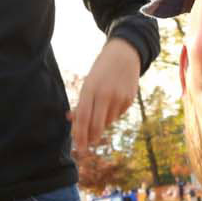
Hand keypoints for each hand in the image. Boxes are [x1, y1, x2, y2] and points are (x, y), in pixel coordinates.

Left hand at [70, 38, 140, 156]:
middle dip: (90, 138)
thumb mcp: (89, 82)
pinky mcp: (129, 100)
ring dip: (101, 123)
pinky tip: (113, 101)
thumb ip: (82, 102)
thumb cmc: (102, 70)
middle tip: (86, 146)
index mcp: (91, 88)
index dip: (80, 134)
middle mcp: (105, 94)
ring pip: (107, 122)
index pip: (83, 117)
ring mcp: (119, 97)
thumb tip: (71, 120)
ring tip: (101, 109)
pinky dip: (112, 114)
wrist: (125, 54)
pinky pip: (117, 115)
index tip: (78, 147)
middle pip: (96, 125)